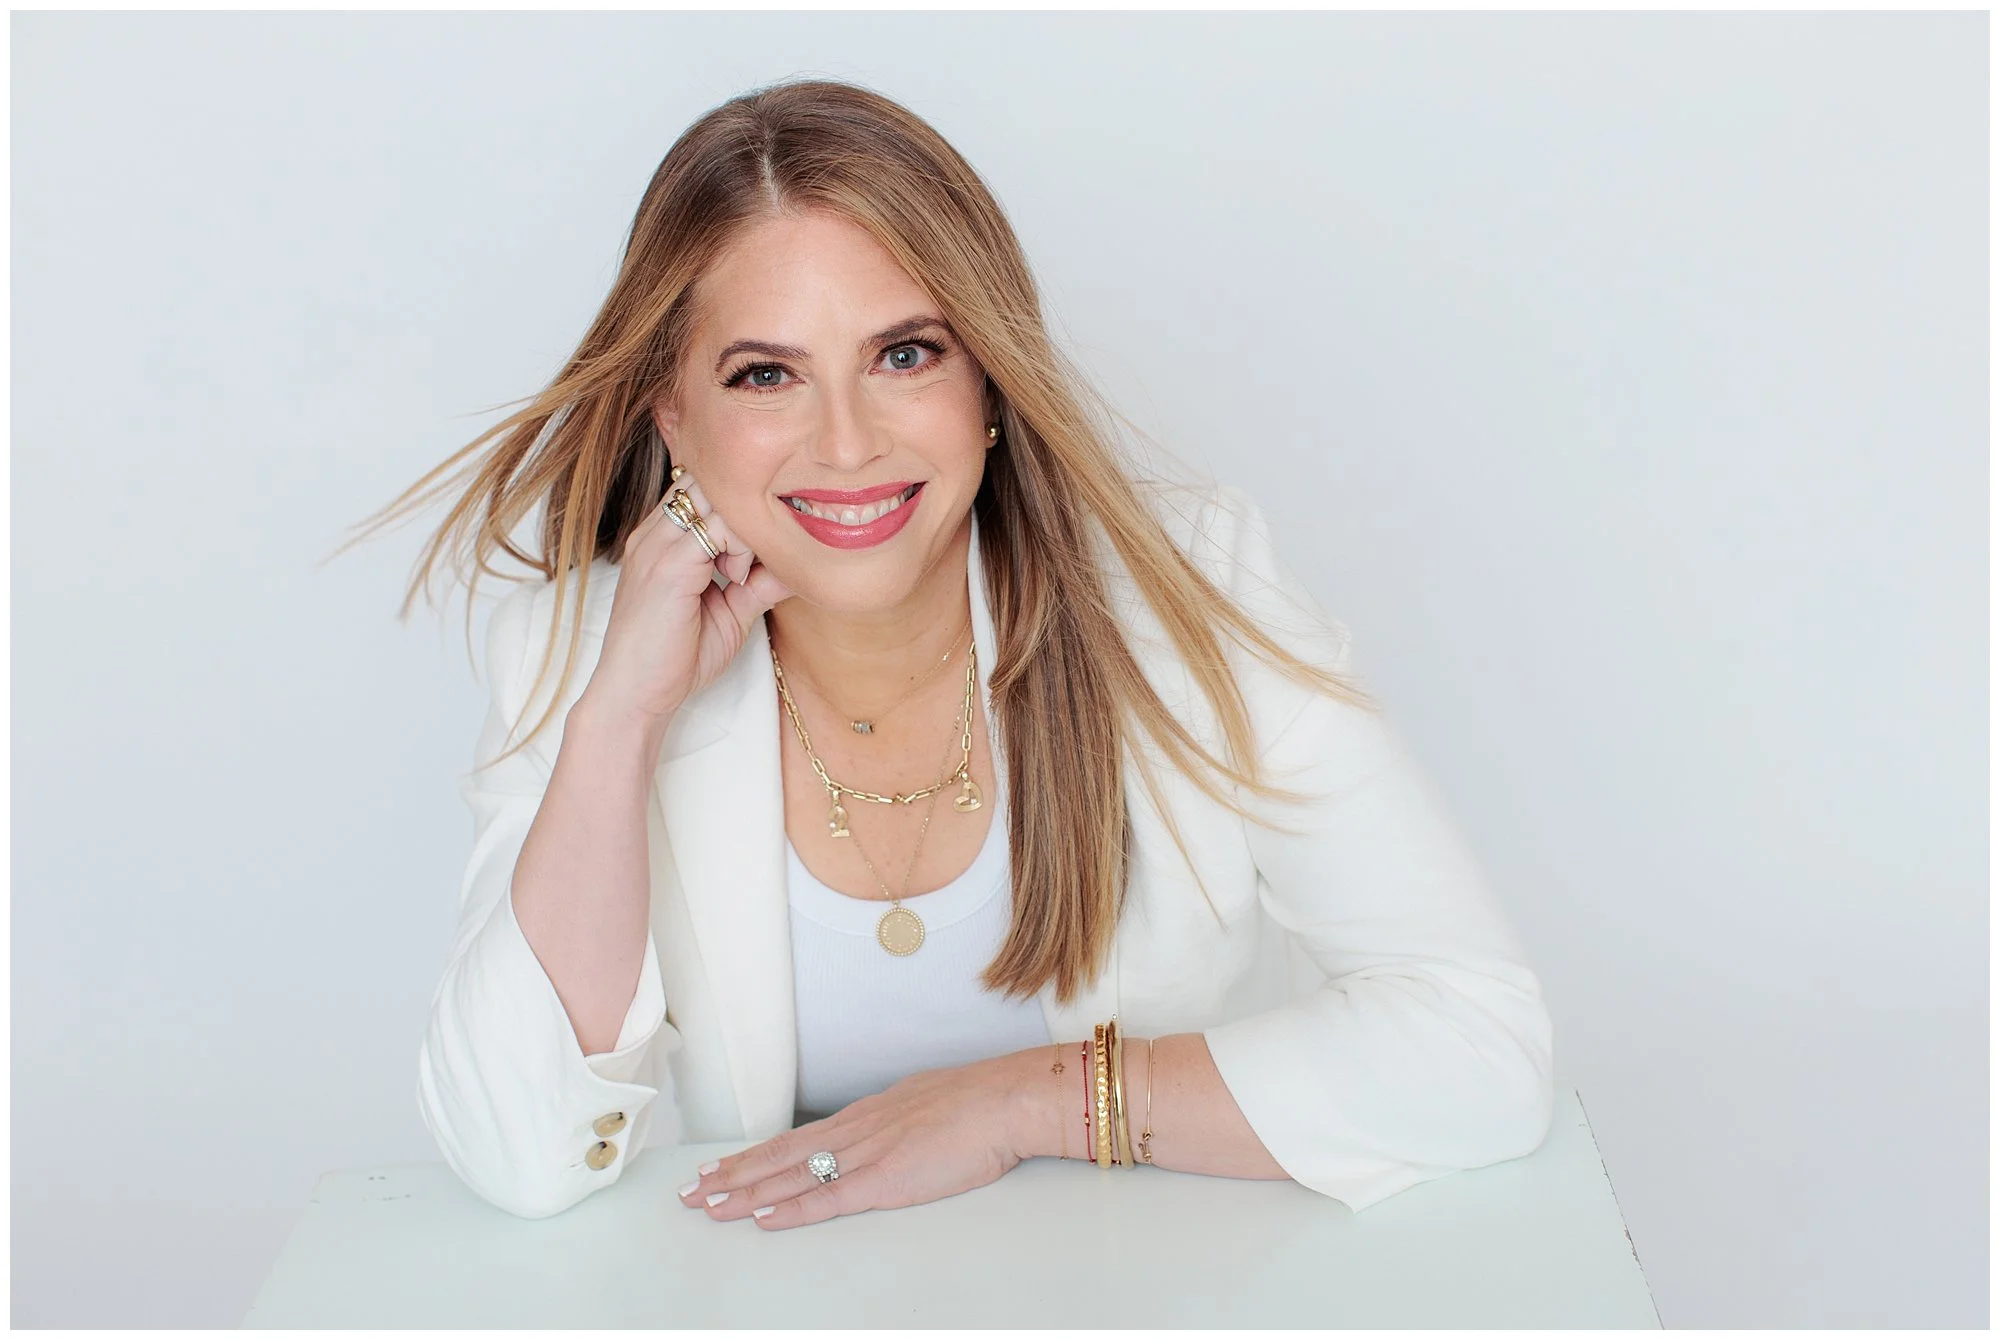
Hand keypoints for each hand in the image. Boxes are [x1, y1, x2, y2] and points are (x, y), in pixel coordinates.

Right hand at [583, 471, 793, 730]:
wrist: (634, 697)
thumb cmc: (676, 659)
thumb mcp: (730, 612)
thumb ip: (761, 582)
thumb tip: (800, 563)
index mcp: (661, 537)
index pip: (702, 486)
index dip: (739, 507)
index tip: (757, 551)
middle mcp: (654, 532)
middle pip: (709, 479)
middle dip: (744, 506)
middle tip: (757, 554)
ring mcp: (656, 545)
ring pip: (715, 495)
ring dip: (744, 524)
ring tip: (744, 571)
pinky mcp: (667, 566)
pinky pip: (716, 526)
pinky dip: (741, 545)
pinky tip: (739, 578)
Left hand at [677, 1055, 1030, 1230]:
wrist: (1004, 1100)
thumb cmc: (977, 1103)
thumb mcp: (924, 1104)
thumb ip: (897, 1123)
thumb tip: (889, 1134)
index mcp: (865, 1115)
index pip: (795, 1139)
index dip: (754, 1156)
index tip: (720, 1169)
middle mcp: (855, 1130)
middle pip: (780, 1154)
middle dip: (733, 1174)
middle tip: (692, 1191)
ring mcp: (867, 1154)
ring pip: (792, 1174)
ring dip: (747, 1192)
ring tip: (709, 1205)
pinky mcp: (886, 1178)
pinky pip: (828, 1197)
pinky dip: (792, 1209)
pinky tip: (764, 1217)